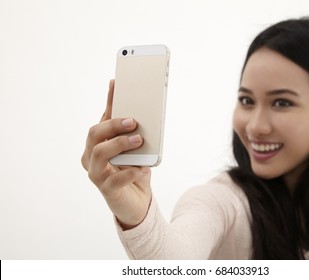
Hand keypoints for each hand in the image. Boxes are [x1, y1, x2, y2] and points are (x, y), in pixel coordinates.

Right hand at [81, 80, 151, 229]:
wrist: (136, 200)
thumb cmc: (133, 170)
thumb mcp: (134, 148)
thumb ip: (132, 131)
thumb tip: (140, 107)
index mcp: (97, 143)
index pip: (102, 118)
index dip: (109, 101)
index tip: (116, 83)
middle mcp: (90, 157)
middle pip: (94, 134)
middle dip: (113, 125)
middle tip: (133, 121)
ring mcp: (96, 174)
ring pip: (100, 153)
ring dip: (120, 144)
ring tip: (139, 141)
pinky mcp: (107, 190)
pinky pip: (116, 179)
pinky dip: (130, 171)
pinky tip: (143, 167)